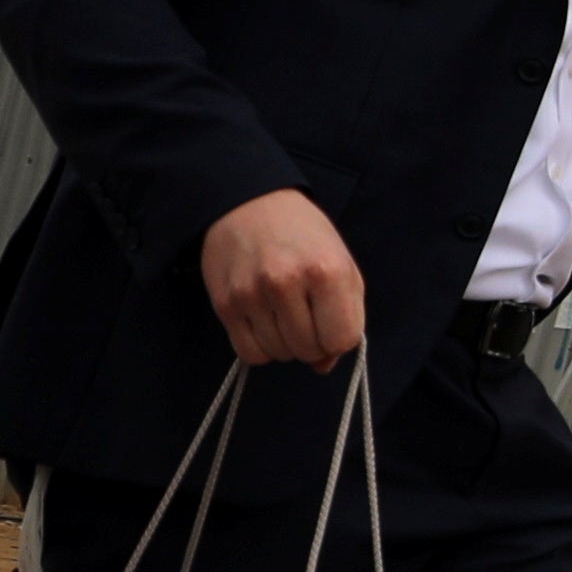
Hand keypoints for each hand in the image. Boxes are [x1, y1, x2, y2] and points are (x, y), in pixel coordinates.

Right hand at [200, 187, 365, 367]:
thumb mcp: (341, 265)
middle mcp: (287, 283)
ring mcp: (252, 295)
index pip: (342, 339)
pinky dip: (261, 347)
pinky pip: (249, 353)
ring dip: (287, 344)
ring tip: (285, 314)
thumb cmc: (304, 236)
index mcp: (327, 271)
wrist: (249, 205)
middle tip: (308, 317)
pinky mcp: (225, 304)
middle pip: (309, 350)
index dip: (340, 339)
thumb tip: (325, 366)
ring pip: (279, 354)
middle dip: (314, 343)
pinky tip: (265, 324)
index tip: (332, 324)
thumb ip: (346, 315)